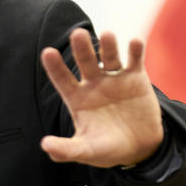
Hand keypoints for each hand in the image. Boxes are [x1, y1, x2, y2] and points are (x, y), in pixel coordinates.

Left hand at [40, 29, 163, 167]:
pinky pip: (135, 60)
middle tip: (78, 34)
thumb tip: (45, 146)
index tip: (48, 52)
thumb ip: (67, 150)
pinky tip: (134, 42)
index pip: (62, 79)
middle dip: (82, 48)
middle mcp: (94, 83)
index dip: (55, 67)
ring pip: (109, 57)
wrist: (141, 148)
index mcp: (77, 98)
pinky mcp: (136, 77)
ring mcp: (115, 78)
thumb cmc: (108, 149)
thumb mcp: (87, 151)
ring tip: (107, 35)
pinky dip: (135, 50)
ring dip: (108, 46)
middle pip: (85, 61)